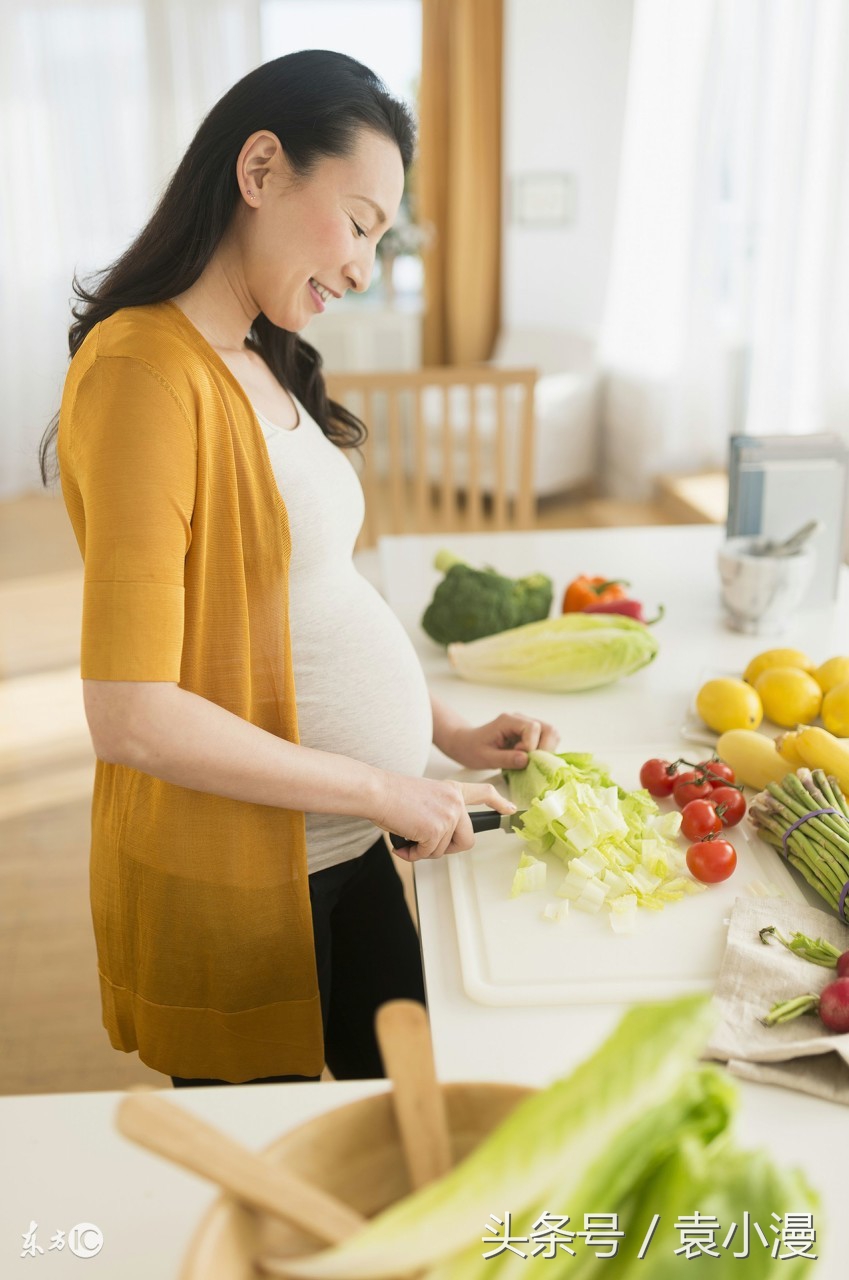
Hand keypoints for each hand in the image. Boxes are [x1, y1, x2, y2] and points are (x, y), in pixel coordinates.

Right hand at [372, 773, 517, 863]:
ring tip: (406, 838)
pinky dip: (413, 854)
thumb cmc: (392, 795)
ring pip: (443, 850)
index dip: (499, 802)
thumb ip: (440, 812)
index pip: (484, 793)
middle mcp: (455, 801)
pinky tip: (402, 844)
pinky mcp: (436, 829)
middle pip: (467, 840)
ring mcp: (448, 815)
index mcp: (452, 790)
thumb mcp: (426, 797)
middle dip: (446, 849)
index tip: (510, 809)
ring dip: (423, 851)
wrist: (377, 792)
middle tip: (425, 846)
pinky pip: (429, 854)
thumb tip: (436, 841)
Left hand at [447, 712, 559, 770]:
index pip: (533, 728)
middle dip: (545, 749)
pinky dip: (543, 751)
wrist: (466, 743)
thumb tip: (527, 760)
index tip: (521, 758)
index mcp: (508, 721)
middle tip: (531, 762)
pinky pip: (546, 740)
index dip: (532, 745)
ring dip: (546, 750)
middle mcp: (520, 719)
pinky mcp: (529, 733)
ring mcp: (526, 725)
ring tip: (529, 761)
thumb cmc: (472, 749)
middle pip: (549, 729)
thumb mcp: (485, 758)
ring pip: (551, 734)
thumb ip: (505, 759)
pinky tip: (529, 759)